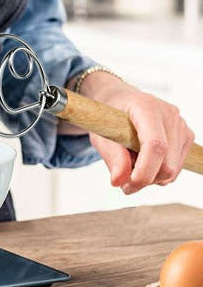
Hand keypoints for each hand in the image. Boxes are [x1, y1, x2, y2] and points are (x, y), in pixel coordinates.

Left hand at [77, 72, 194, 194]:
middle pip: (167, 164)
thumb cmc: (108, 117)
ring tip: (130, 161)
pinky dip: (157, 172)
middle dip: (143, 179)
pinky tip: (143, 159)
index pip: (155, 145)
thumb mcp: (100, 135)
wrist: (119, 101)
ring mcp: (181, 125)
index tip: (128, 185)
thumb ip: (111, 156)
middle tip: (121, 177)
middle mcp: (169, 114)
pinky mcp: (186, 136)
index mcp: (146, 107)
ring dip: (149, 176)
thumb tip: (119, 181)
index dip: (145, 170)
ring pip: (173, 170)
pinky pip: (175, 167)